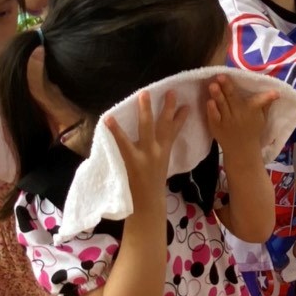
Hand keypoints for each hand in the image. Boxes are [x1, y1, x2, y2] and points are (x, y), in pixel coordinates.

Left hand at [105, 90, 187, 209]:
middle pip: (164, 125)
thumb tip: (157, 142)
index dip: (181, 118)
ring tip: (143, 94)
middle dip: (168, 108)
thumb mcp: (161, 166)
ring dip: (145, 110)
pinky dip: (115, 130)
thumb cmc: (152, 186)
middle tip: (170, 91)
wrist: (147, 204)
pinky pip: (122, 142)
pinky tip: (108, 118)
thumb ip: (159, 152)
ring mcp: (145, 154)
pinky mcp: (132, 160)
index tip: (187, 105)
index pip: (175, 131)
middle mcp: (157, 151)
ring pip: (147, 127)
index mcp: (165, 152)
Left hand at [206, 75, 277, 160]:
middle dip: (228, 87)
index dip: (268, 97)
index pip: (260, 101)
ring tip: (213, 85)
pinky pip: (213, 116)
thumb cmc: (252, 131)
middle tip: (222, 76)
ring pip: (222, 105)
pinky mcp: (216, 126)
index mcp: (251, 111)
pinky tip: (209, 101)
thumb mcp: (262, 119)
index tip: (275, 92)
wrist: (241, 151)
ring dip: (217, 95)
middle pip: (233, 98)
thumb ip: (265, 105)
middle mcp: (239, 114)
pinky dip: (211, 109)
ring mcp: (226, 120)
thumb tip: (275, 92)